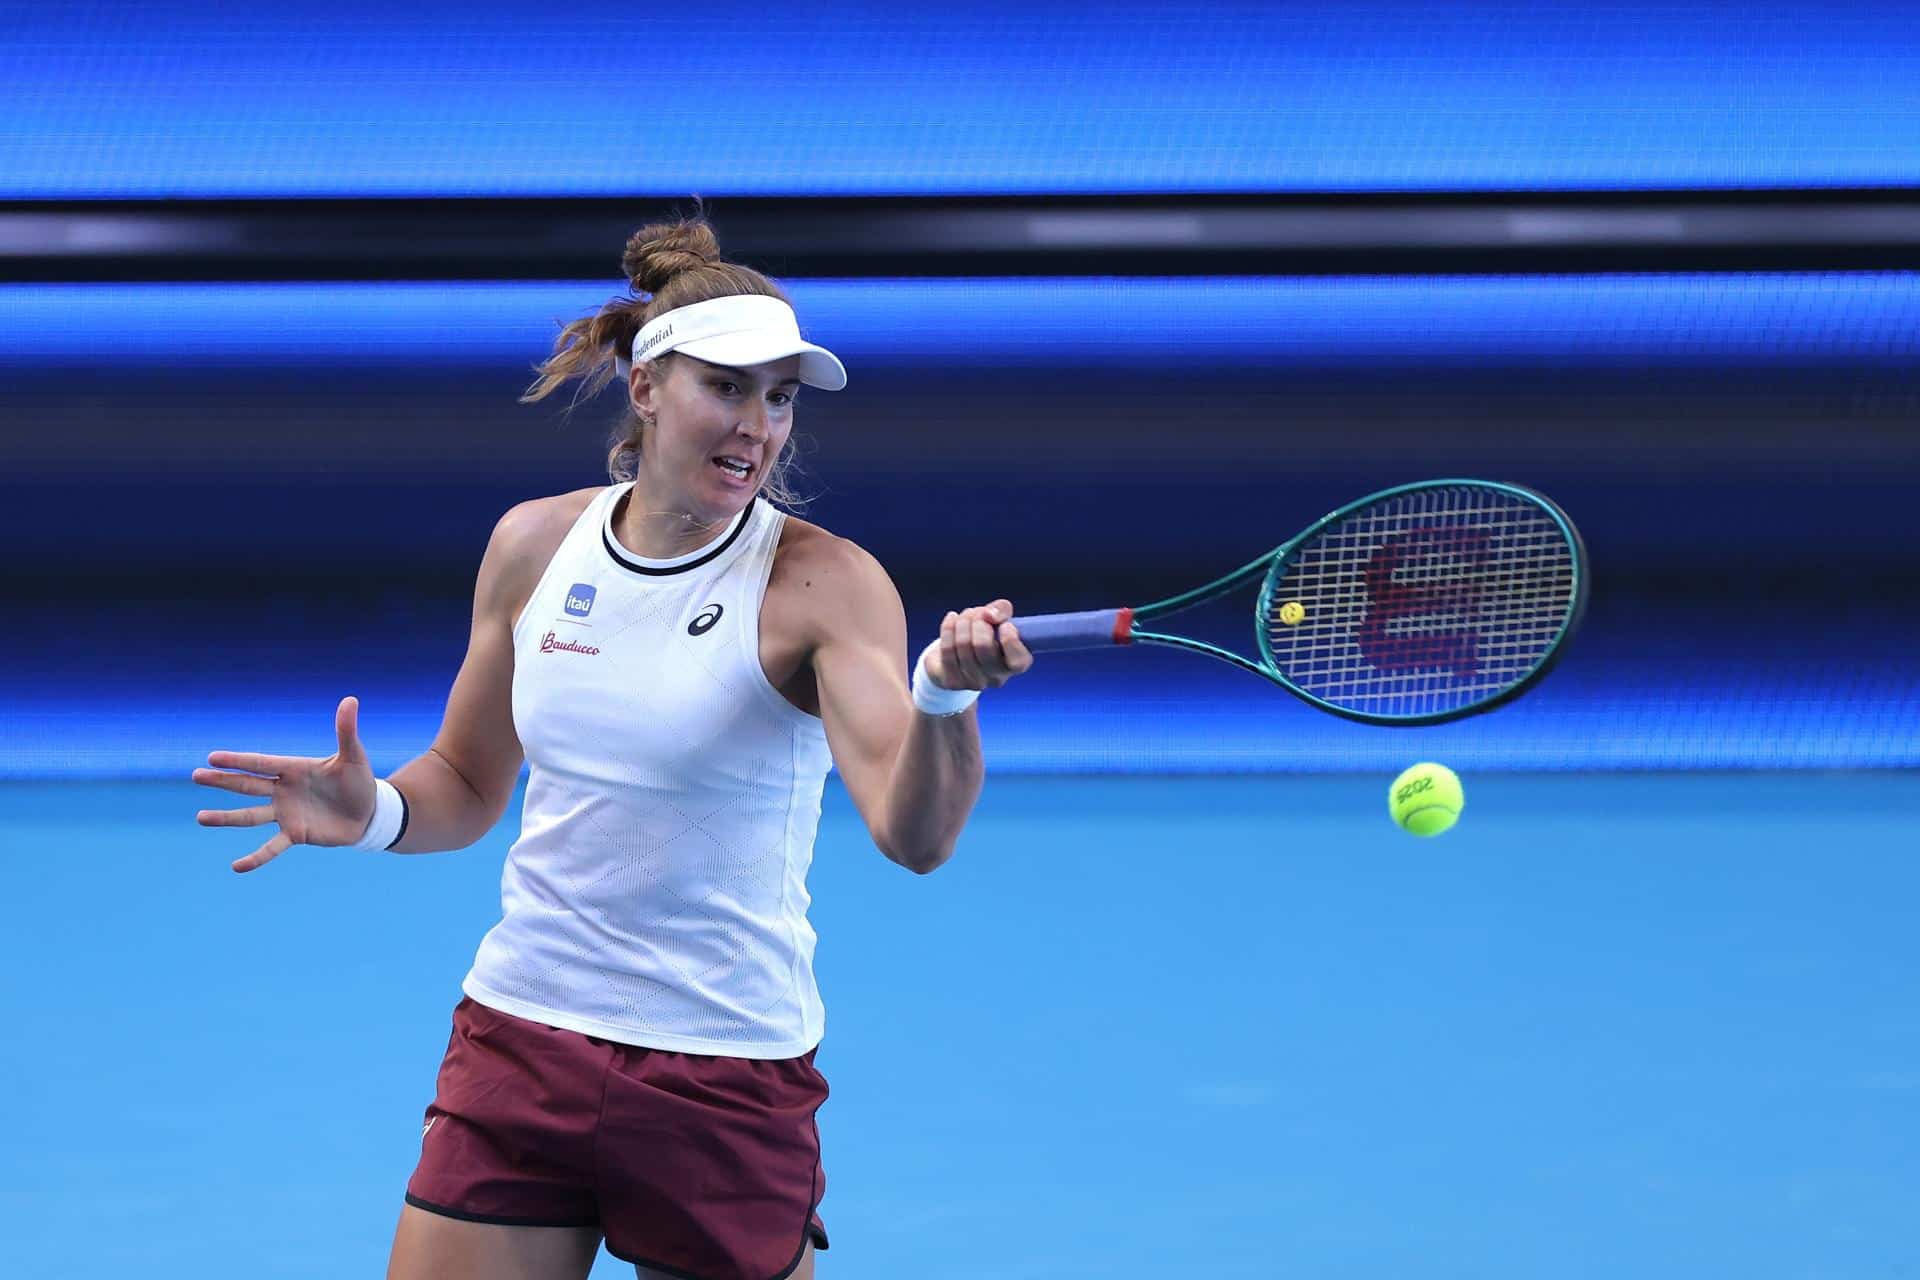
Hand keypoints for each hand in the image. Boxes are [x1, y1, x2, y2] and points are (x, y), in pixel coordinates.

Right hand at [191, 696, 377, 873]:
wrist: (369, 812)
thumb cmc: (358, 780)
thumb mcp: (353, 756)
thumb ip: (346, 730)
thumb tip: (350, 699)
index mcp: (294, 768)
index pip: (261, 763)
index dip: (238, 761)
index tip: (212, 757)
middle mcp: (284, 790)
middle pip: (247, 785)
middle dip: (222, 781)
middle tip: (196, 776)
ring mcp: (287, 814)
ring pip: (250, 815)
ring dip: (226, 817)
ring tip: (201, 817)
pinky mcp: (296, 834)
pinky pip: (272, 847)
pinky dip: (256, 857)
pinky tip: (236, 867)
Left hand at [925, 599, 1033, 691]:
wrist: (959, 651)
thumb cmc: (986, 633)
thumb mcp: (999, 617)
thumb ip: (1001, 610)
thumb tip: (989, 615)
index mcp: (1017, 665)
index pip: (1018, 660)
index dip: (1010, 640)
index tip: (1005, 625)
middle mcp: (997, 678)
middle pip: (983, 645)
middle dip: (977, 620)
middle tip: (978, 612)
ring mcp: (975, 683)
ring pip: (962, 644)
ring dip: (962, 621)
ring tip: (964, 616)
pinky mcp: (953, 682)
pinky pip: (947, 649)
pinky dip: (948, 628)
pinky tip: (951, 620)